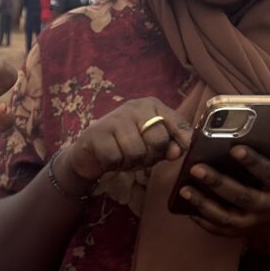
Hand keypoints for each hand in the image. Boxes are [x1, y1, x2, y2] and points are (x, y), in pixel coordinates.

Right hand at [59, 98, 189, 187]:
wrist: (88, 152)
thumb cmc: (124, 146)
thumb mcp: (151, 144)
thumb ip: (169, 145)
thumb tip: (178, 152)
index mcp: (152, 105)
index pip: (179, 124)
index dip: (180, 142)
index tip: (173, 154)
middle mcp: (135, 107)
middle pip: (158, 141)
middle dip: (150, 157)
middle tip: (138, 157)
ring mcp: (115, 118)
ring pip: (136, 152)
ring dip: (129, 163)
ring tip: (122, 157)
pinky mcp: (97, 133)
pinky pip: (116, 158)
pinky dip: (113, 164)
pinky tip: (108, 158)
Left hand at [175, 143, 269, 251]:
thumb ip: (267, 159)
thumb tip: (245, 136)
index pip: (268, 173)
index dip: (252, 162)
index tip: (235, 149)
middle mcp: (266, 207)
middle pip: (241, 195)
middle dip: (217, 182)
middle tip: (196, 169)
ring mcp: (253, 223)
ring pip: (226, 216)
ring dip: (203, 203)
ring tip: (184, 190)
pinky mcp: (242, 232)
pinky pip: (220, 229)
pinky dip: (203, 220)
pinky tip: (189, 209)